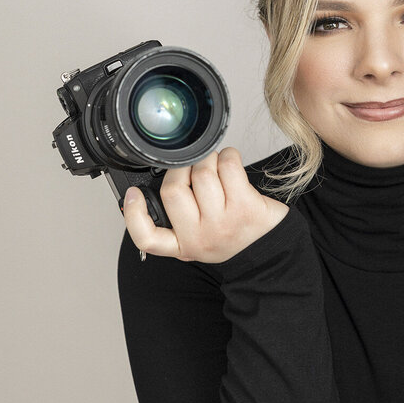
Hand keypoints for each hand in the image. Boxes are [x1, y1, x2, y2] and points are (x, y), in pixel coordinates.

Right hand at [123, 146, 288, 263]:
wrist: (270, 246)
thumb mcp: (198, 237)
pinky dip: (229, 156)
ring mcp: (223, 223)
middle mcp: (200, 237)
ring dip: (209, 159)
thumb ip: (176, 217)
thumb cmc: (232, 234)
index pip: (147, 238)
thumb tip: (158, 181)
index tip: (133, 194)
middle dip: (183, 168)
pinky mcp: (246, 207)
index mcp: (183, 245)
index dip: (134, 214)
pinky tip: (231, 164)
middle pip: (173, 189)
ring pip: (202, 172)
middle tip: (194, 169)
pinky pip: (227, 166)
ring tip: (216, 168)